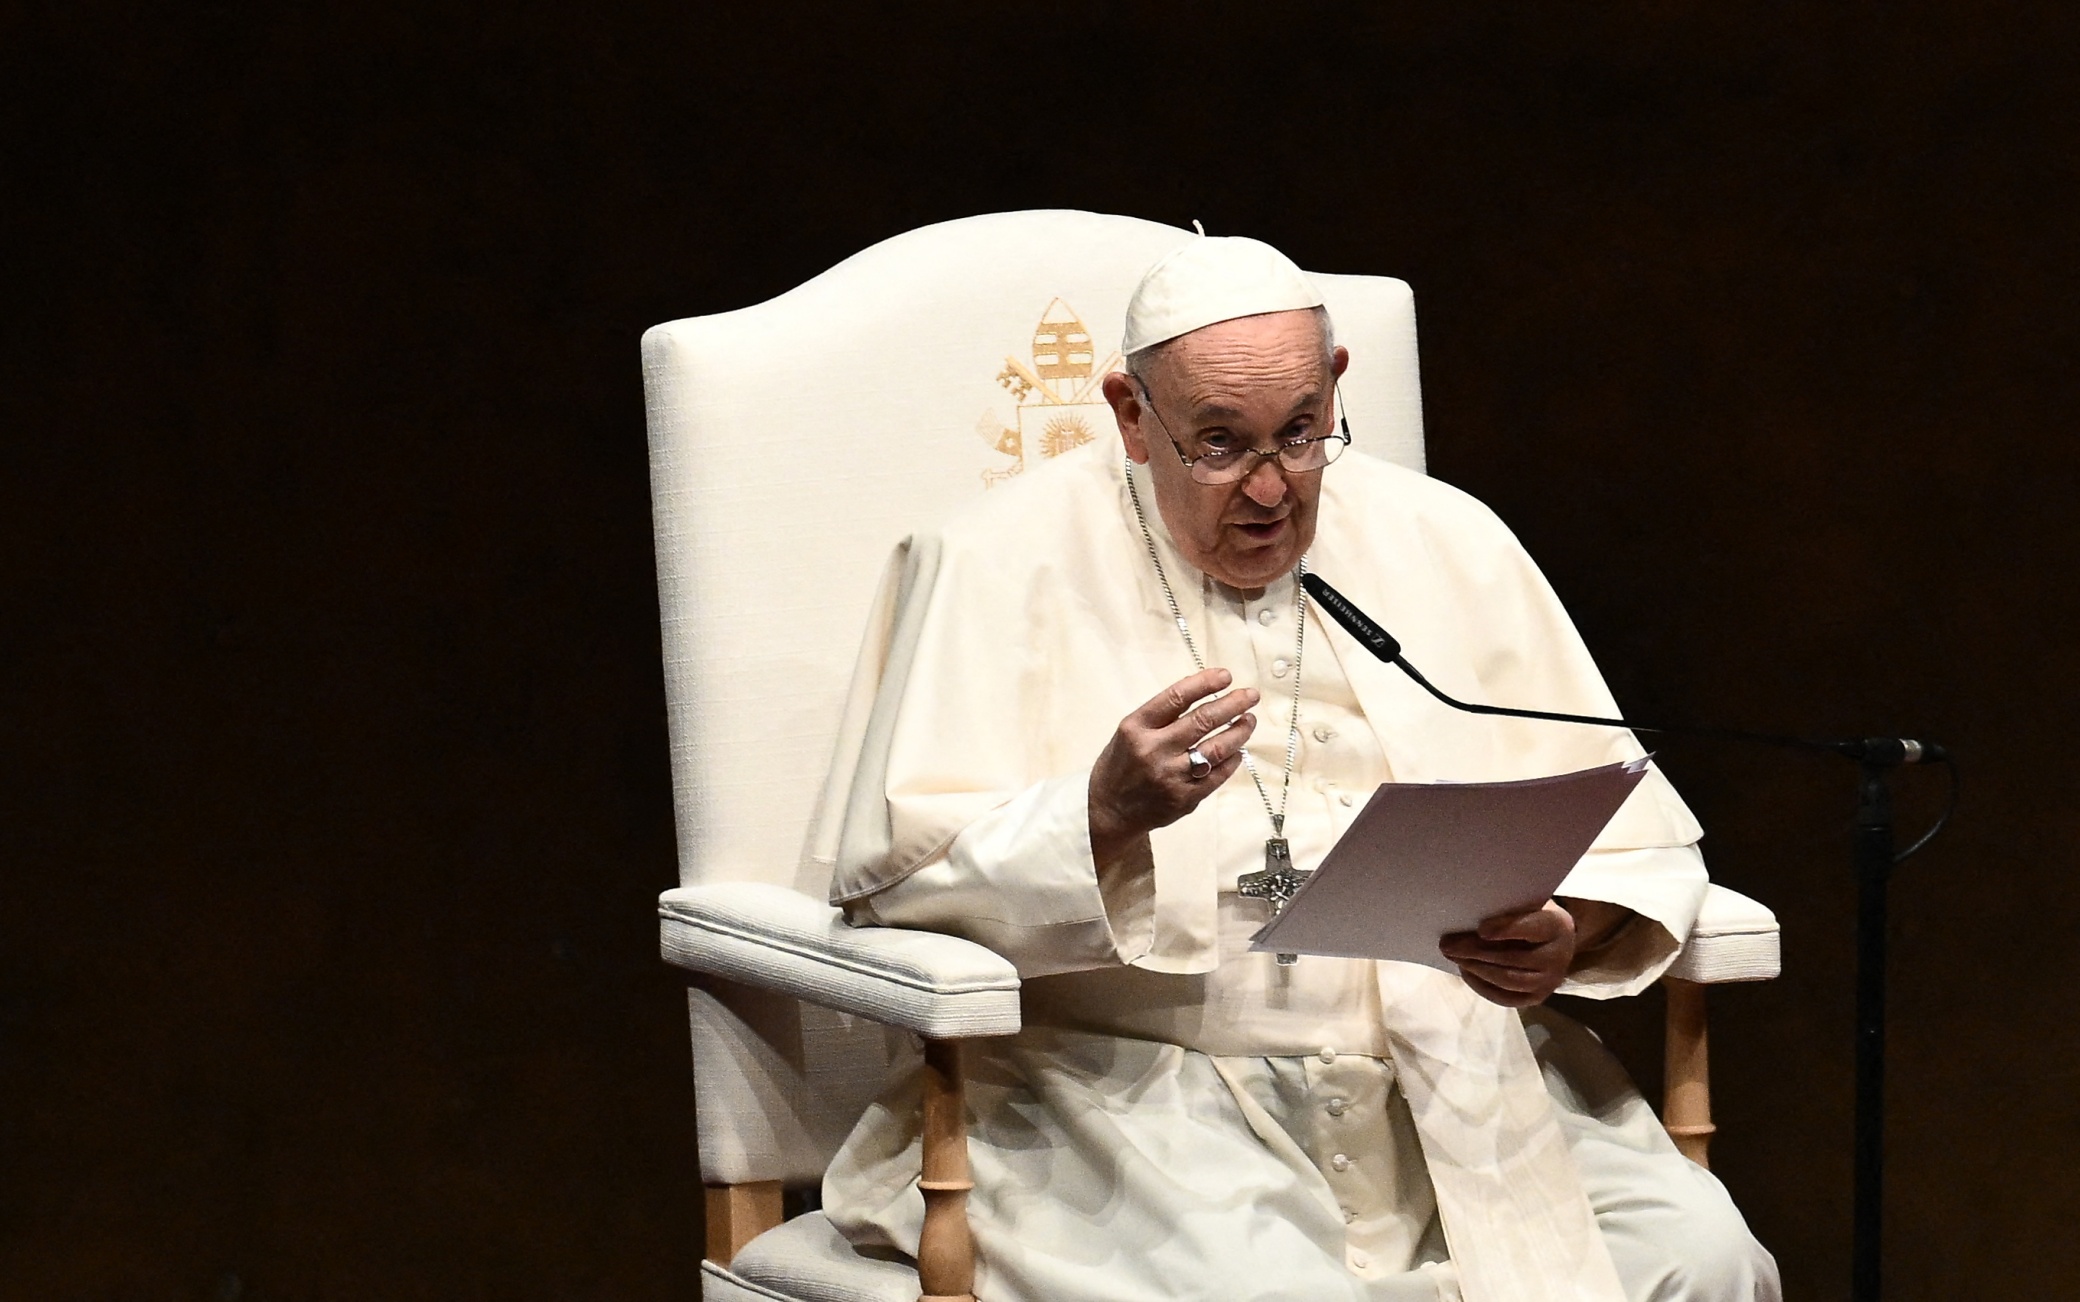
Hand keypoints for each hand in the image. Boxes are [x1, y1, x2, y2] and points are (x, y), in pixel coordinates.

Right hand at [1088, 668, 1258, 866]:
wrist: (1108, 810)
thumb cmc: (1121, 765)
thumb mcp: (1130, 732)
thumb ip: (1162, 716)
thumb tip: (1206, 695)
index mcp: (1137, 727)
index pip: (1177, 697)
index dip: (1205, 683)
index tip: (1226, 676)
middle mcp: (1154, 750)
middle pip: (1203, 720)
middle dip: (1233, 704)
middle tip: (1250, 695)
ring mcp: (1170, 776)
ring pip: (1217, 749)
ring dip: (1239, 732)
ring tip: (1249, 720)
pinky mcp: (1184, 799)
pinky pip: (1217, 776)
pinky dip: (1232, 760)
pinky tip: (1238, 750)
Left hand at [1439, 900, 1576, 1007]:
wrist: (1552, 940)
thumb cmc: (1530, 914)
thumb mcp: (1524, 902)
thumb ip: (1505, 906)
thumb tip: (1467, 911)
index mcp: (1557, 926)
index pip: (1533, 928)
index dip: (1507, 929)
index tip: (1481, 928)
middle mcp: (1559, 957)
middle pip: (1514, 958)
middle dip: (1476, 951)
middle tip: (1447, 944)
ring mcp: (1549, 982)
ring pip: (1508, 979)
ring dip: (1475, 968)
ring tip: (1453, 956)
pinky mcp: (1536, 998)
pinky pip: (1505, 998)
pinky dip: (1481, 985)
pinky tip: (1465, 971)